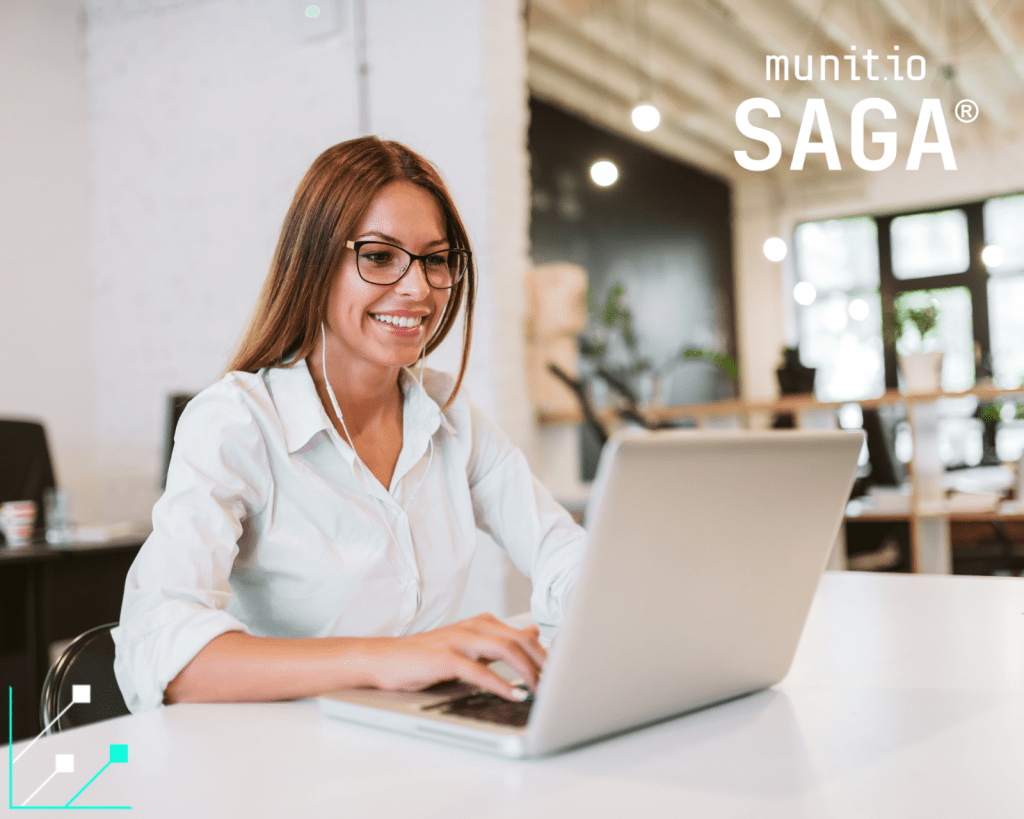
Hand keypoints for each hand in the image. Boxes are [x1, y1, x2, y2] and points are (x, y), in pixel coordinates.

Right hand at [363, 614, 546, 701]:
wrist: (385, 659)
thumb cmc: (426, 656)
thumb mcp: (468, 644)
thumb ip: (500, 639)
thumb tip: (534, 633)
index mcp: (480, 623)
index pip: (522, 634)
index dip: (545, 653)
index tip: (561, 672)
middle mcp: (472, 627)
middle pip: (519, 640)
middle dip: (542, 662)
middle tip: (557, 683)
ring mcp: (458, 641)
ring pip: (504, 649)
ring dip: (527, 671)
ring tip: (540, 690)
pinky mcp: (444, 658)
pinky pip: (478, 670)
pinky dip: (499, 684)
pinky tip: (513, 695)